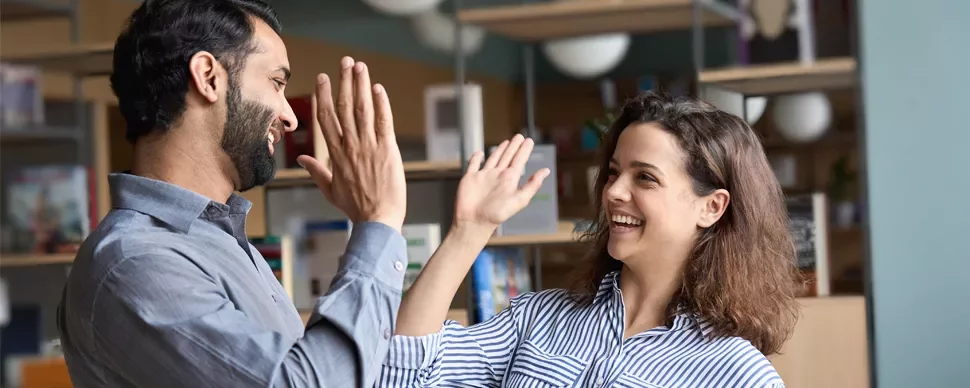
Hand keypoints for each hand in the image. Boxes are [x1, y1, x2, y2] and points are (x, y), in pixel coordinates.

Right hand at [297, 57, 406, 231]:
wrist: (377, 220)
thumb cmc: (356, 207)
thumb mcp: (331, 190)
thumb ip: (317, 171)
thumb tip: (304, 159)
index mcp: (335, 155)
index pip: (326, 118)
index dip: (323, 95)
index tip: (323, 77)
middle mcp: (350, 146)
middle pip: (343, 107)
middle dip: (344, 82)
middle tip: (345, 62)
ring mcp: (369, 147)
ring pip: (362, 110)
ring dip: (361, 86)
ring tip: (360, 66)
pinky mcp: (388, 150)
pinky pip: (383, 122)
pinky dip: (381, 104)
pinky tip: (378, 88)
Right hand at [453, 134, 549, 233]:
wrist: (474, 222)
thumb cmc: (496, 215)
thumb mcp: (519, 200)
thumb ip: (532, 185)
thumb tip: (546, 171)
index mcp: (509, 180)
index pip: (519, 161)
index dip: (524, 150)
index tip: (529, 140)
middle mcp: (497, 176)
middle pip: (508, 157)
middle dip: (514, 147)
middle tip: (519, 136)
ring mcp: (483, 176)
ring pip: (493, 159)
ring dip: (500, 150)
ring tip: (506, 142)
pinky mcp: (470, 178)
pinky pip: (473, 165)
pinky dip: (476, 158)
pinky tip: (479, 153)